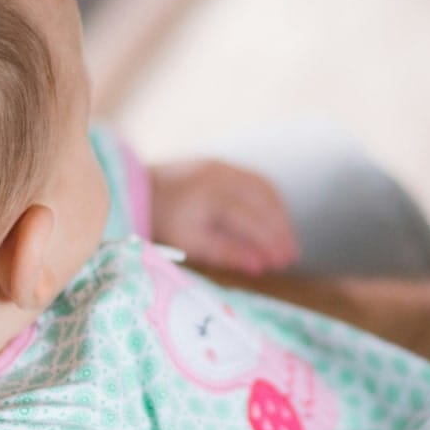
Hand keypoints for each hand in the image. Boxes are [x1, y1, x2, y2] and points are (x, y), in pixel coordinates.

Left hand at [147, 159, 298, 274]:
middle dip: (281, 230)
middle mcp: (220, 176)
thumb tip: (260, 266)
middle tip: (292, 255)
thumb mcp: (189, 243)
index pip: (251, 221)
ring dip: (280, 215)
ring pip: (264, 189)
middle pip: (263, 203)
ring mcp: (222, 166)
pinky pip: (256, 180)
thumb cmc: (162, 221)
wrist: (136, 189)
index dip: (270, 242)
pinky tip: (275, 218)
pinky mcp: (222, 164)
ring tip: (287, 240)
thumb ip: (225, 253)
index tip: (283, 262)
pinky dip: (271, 200)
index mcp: (210, 197)